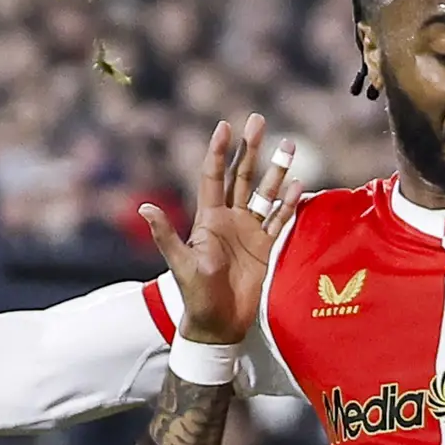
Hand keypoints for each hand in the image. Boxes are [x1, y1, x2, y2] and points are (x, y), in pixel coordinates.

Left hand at [138, 112, 298, 347]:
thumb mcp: (181, 264)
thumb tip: (144, 208)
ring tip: (289, 144)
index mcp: (208, 219)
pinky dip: (290, 203)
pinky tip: (299, 185)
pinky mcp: (266, 248)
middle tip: (258, 119)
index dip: (219, 151)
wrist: (218, 324)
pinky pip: (280, 220)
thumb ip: (167, 235)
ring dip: (276, 171)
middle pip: (242, 176)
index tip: (224, 125)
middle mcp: (230, 219)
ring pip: (264, 193)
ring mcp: (249, 232)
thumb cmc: (196, 296)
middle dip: (250, 149)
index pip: (214, 177)